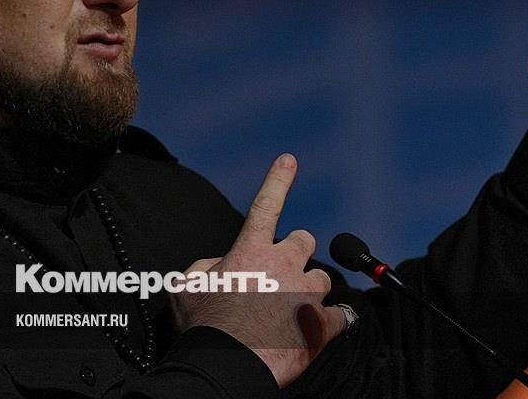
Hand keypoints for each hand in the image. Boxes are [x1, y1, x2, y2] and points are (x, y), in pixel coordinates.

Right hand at [169, 154, 346, 387]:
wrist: (225, 367)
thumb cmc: (203, 328)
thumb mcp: (186, 286)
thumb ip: (207, 264)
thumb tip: (222, 262)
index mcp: (250, 251)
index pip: (265, 205)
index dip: (278, 180)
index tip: (289, 160)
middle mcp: (283, 264)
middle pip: (305, 240)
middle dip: (296, 252)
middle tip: (283, 273)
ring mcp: (306, 293)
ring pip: (323, 277)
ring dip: (311, 287)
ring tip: (293, 308)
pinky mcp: (323, 325)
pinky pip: (341, 313)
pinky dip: (331, 320)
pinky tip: (318, 328)